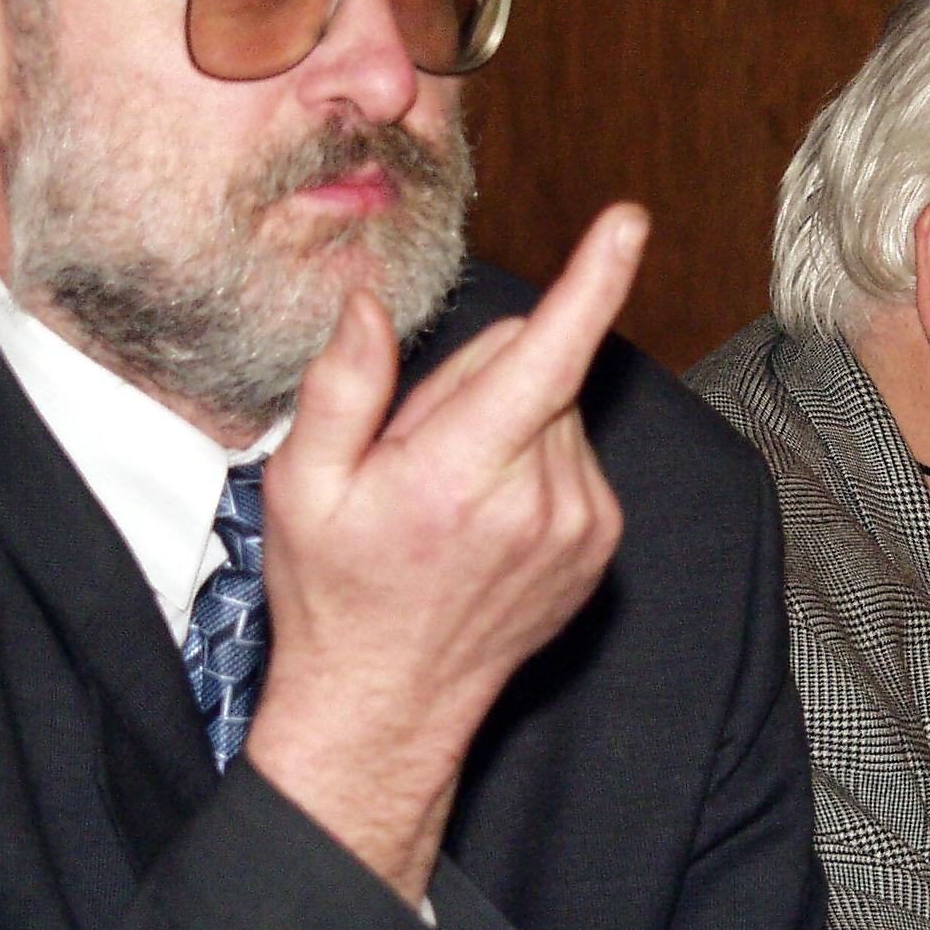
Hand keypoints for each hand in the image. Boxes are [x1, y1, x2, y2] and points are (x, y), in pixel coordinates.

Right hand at [243, 203, 649, 902]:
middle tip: (416, 454)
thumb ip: (341, 388)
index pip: (545, 357)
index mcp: (462, 475)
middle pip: (532, 365)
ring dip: (507, 423)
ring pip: (555, 406)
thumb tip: (368, 304)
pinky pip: (573, 451)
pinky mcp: (601, 540)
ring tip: (449, 494)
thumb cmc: (336, 593)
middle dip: (476, 380)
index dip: (592, 281)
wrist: (389, 707)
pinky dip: (534, 460)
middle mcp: (540, 499)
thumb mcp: (301, 488)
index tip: (629, 222)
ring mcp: (582, 524)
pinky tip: (485, 515)